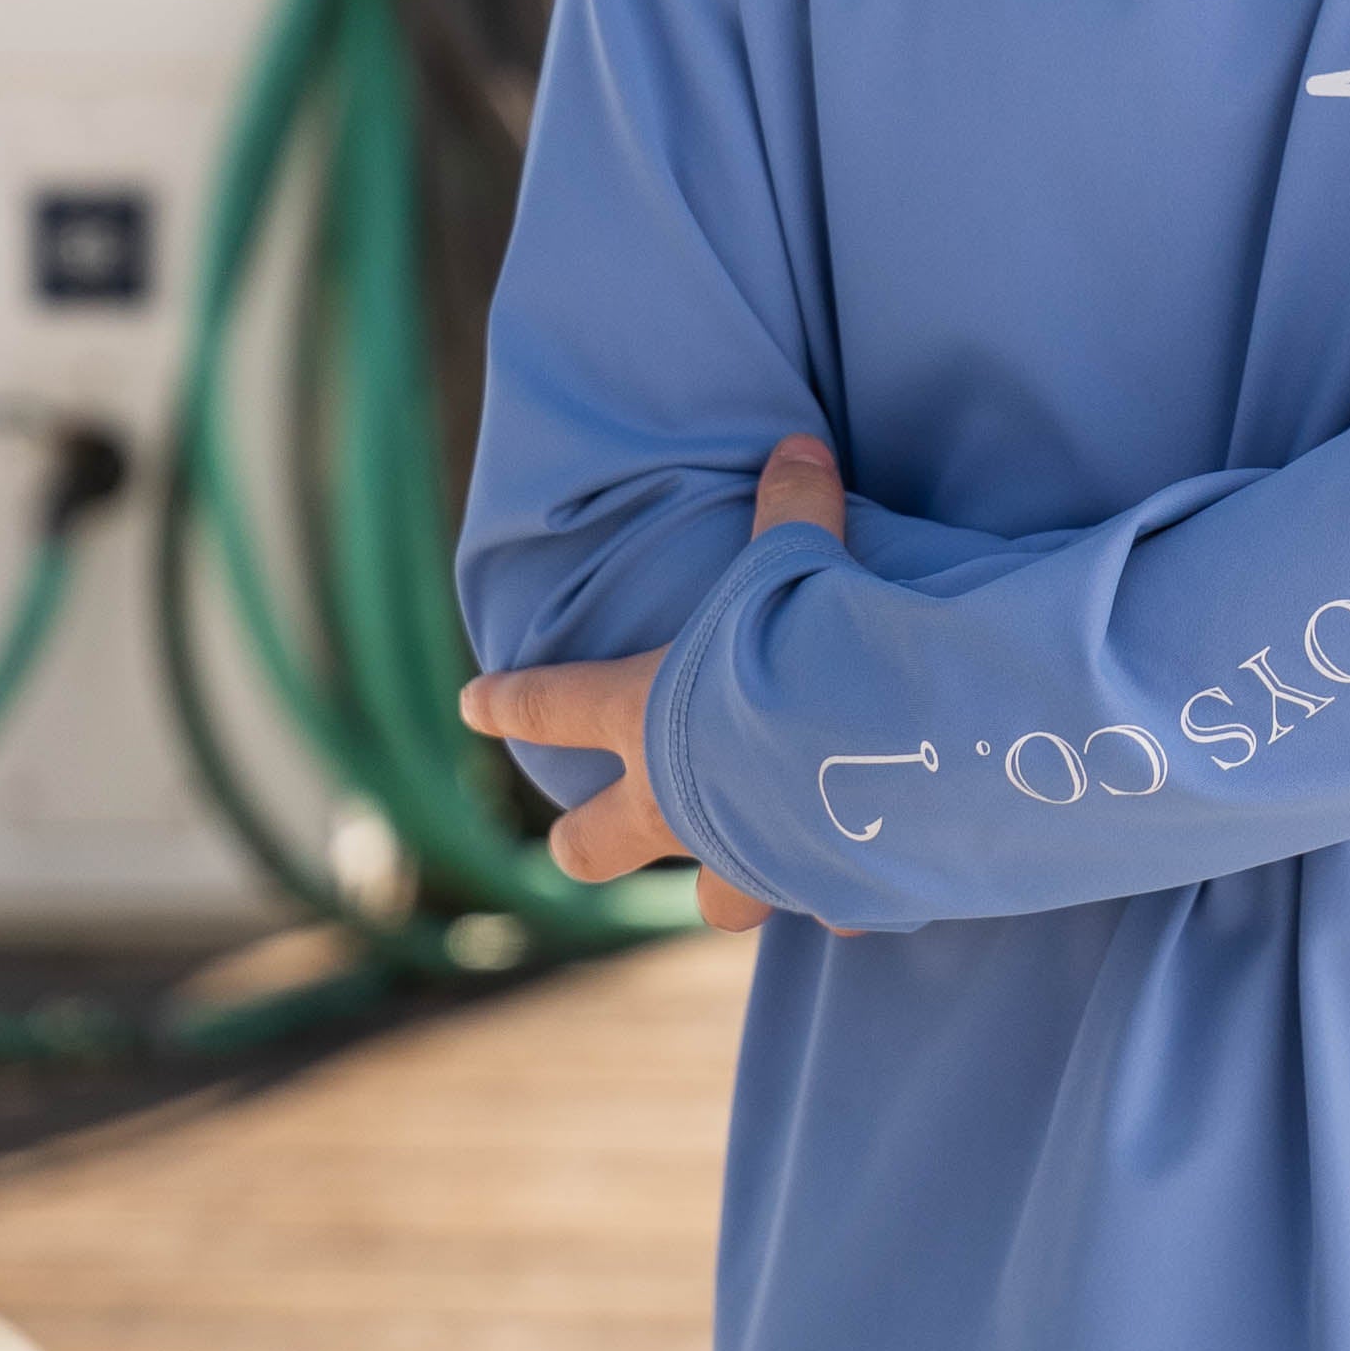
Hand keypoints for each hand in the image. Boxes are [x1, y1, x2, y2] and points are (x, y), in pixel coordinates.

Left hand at [460, 435, 849, 934]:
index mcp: (645, 715)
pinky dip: (843, 895)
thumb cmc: (805, 651)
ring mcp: (741, 858)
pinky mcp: (818, 889)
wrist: (878, 754)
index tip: (472, 705)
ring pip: (711, 901)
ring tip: (746, 871)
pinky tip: (864, 888)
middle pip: (591, 848)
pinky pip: (829, 906)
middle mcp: (673, 801)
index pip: (551, 705)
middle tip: (581, 836)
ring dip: (724, 887)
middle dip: (583, 843)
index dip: (509, 702)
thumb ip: (791, 510)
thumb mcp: (791, 563)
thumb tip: (797, 444)